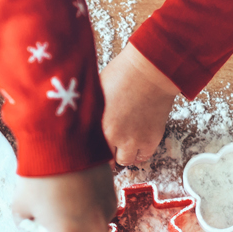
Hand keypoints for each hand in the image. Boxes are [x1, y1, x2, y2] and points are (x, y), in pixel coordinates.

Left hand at [13, 164, 116, 231]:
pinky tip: (78, 194)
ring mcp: (105, 211)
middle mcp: (92, 230)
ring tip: (69, 211)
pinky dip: (92, 210)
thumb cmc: (39, 172)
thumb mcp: (20, 203)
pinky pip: (104, 211)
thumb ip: (26, 222)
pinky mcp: (112, 193)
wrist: (64, 137)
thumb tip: (32, 225)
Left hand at [100, 43, 181, 166]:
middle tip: (108, 144)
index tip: (92, 147)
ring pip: (126, 160)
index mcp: (97, 126)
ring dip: (124, 153)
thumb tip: (81, 120)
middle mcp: (115, 137)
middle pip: (107, 159)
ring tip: (123, 142)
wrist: (149, 71)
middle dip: (107, 152)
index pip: (89, 152)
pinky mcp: (151, 139)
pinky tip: (136, 142)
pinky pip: (144, 156)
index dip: (91, 150)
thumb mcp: (95, 93)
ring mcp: (134, 140)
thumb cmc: (121, 74)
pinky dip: (140, 152)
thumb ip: (90, 113)